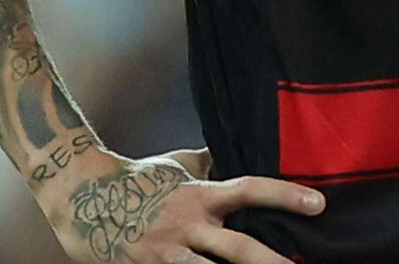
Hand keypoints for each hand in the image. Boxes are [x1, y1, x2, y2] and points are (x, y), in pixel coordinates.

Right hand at [38, 147, 324, 263]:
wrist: (79, 195)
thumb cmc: (134, 176)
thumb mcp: (176, 164)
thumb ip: (209, 161)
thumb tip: (234, 146)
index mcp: (199, 195)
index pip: (250, 190)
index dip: (285, 195)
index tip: (319, 204)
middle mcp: (188, 225)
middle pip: (238, 248)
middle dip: (270, 263)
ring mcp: (167, 254)